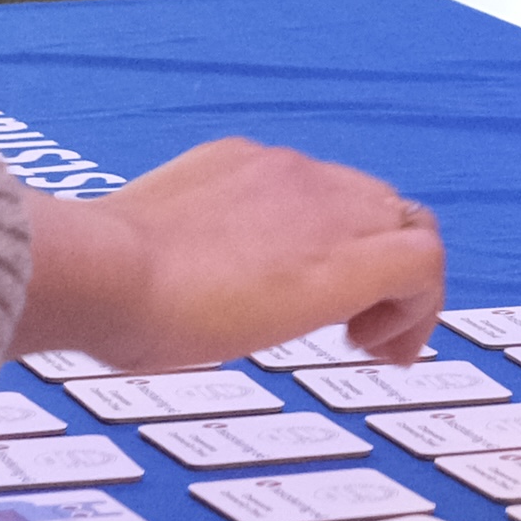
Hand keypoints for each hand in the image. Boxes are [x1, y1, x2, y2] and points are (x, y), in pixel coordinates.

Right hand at [21, 138, 446, 370]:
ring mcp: (324, 209)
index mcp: (239, 168)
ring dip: (400, 294)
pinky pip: (424, 266)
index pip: (318, 193)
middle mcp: (291, 174)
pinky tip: (381, 351)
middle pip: (376, 207)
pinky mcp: (346, 260)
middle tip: (351, 333)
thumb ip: (163, 266)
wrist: (102, 270)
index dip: (332, 245)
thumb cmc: (96, 281)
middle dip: (374, 268)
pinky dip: (417, 310)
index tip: (310, 300)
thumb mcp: (134, 260)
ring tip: (370, 347)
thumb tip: (145, 303)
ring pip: (409, 230)